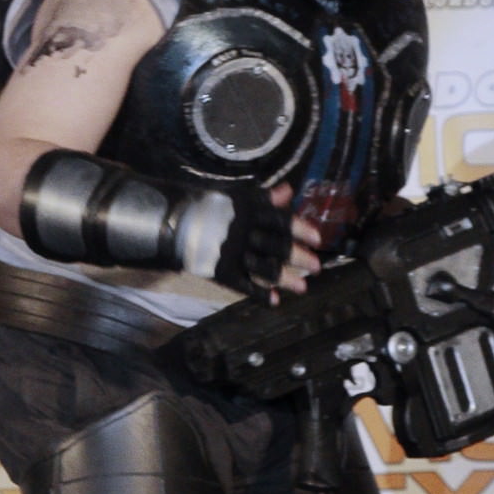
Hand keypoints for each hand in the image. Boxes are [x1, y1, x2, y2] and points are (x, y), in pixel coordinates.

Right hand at [210, 182, 320, 299]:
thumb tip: (288, 191)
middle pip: (276, 246)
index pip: (279, 220)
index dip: (300, 229)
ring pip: (264, 268)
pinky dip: (259, 294)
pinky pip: (244, 285)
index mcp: (250, 212)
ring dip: (285, 279)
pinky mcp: (223, 271)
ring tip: (302, 288)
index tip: (317, 238)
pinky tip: (274, 301)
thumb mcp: (238, 197)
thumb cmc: (213, 209)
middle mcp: (244, 233)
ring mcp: (234, 254)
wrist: (177, 225)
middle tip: (317, 267)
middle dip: (299, 257)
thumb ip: (265, 198)